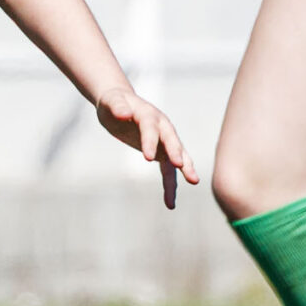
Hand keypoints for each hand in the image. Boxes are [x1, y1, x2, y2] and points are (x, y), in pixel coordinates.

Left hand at [92, 86, 200, 209]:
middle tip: (181, 166)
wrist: (120, 104)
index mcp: (148, 114)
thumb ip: (117, 106)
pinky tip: (170, 203)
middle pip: (171, 140)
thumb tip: (123, 113)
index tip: (148, 158)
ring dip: (184, 170)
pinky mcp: (162, 152)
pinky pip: (168, 170)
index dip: (150, 141)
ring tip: (194, 182)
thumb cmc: (113, 103)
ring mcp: (164, 140)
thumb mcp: (111, 102)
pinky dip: (170, 185)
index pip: (150, 127)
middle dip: (176, 153)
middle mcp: (161, 127)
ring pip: (176, 157)